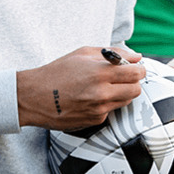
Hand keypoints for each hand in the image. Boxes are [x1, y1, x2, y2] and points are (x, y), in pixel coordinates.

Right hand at [16, 46, 144, 129]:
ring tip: (106, 86)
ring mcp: (98, 109)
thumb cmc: (57, 71)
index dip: (139, 69)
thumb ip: (113, 53)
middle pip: (136, 90)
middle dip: (133, 82)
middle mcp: (101, 93)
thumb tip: (135, 56)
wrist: (34, 97)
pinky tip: (92, 98)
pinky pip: (111, 110)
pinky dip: (107, 103)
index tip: (136, 67)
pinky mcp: (94, 121)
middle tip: (124, 77)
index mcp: (99, 72)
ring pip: (126, 101)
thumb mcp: (83, 53)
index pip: (136, 73)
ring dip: (122, 93)